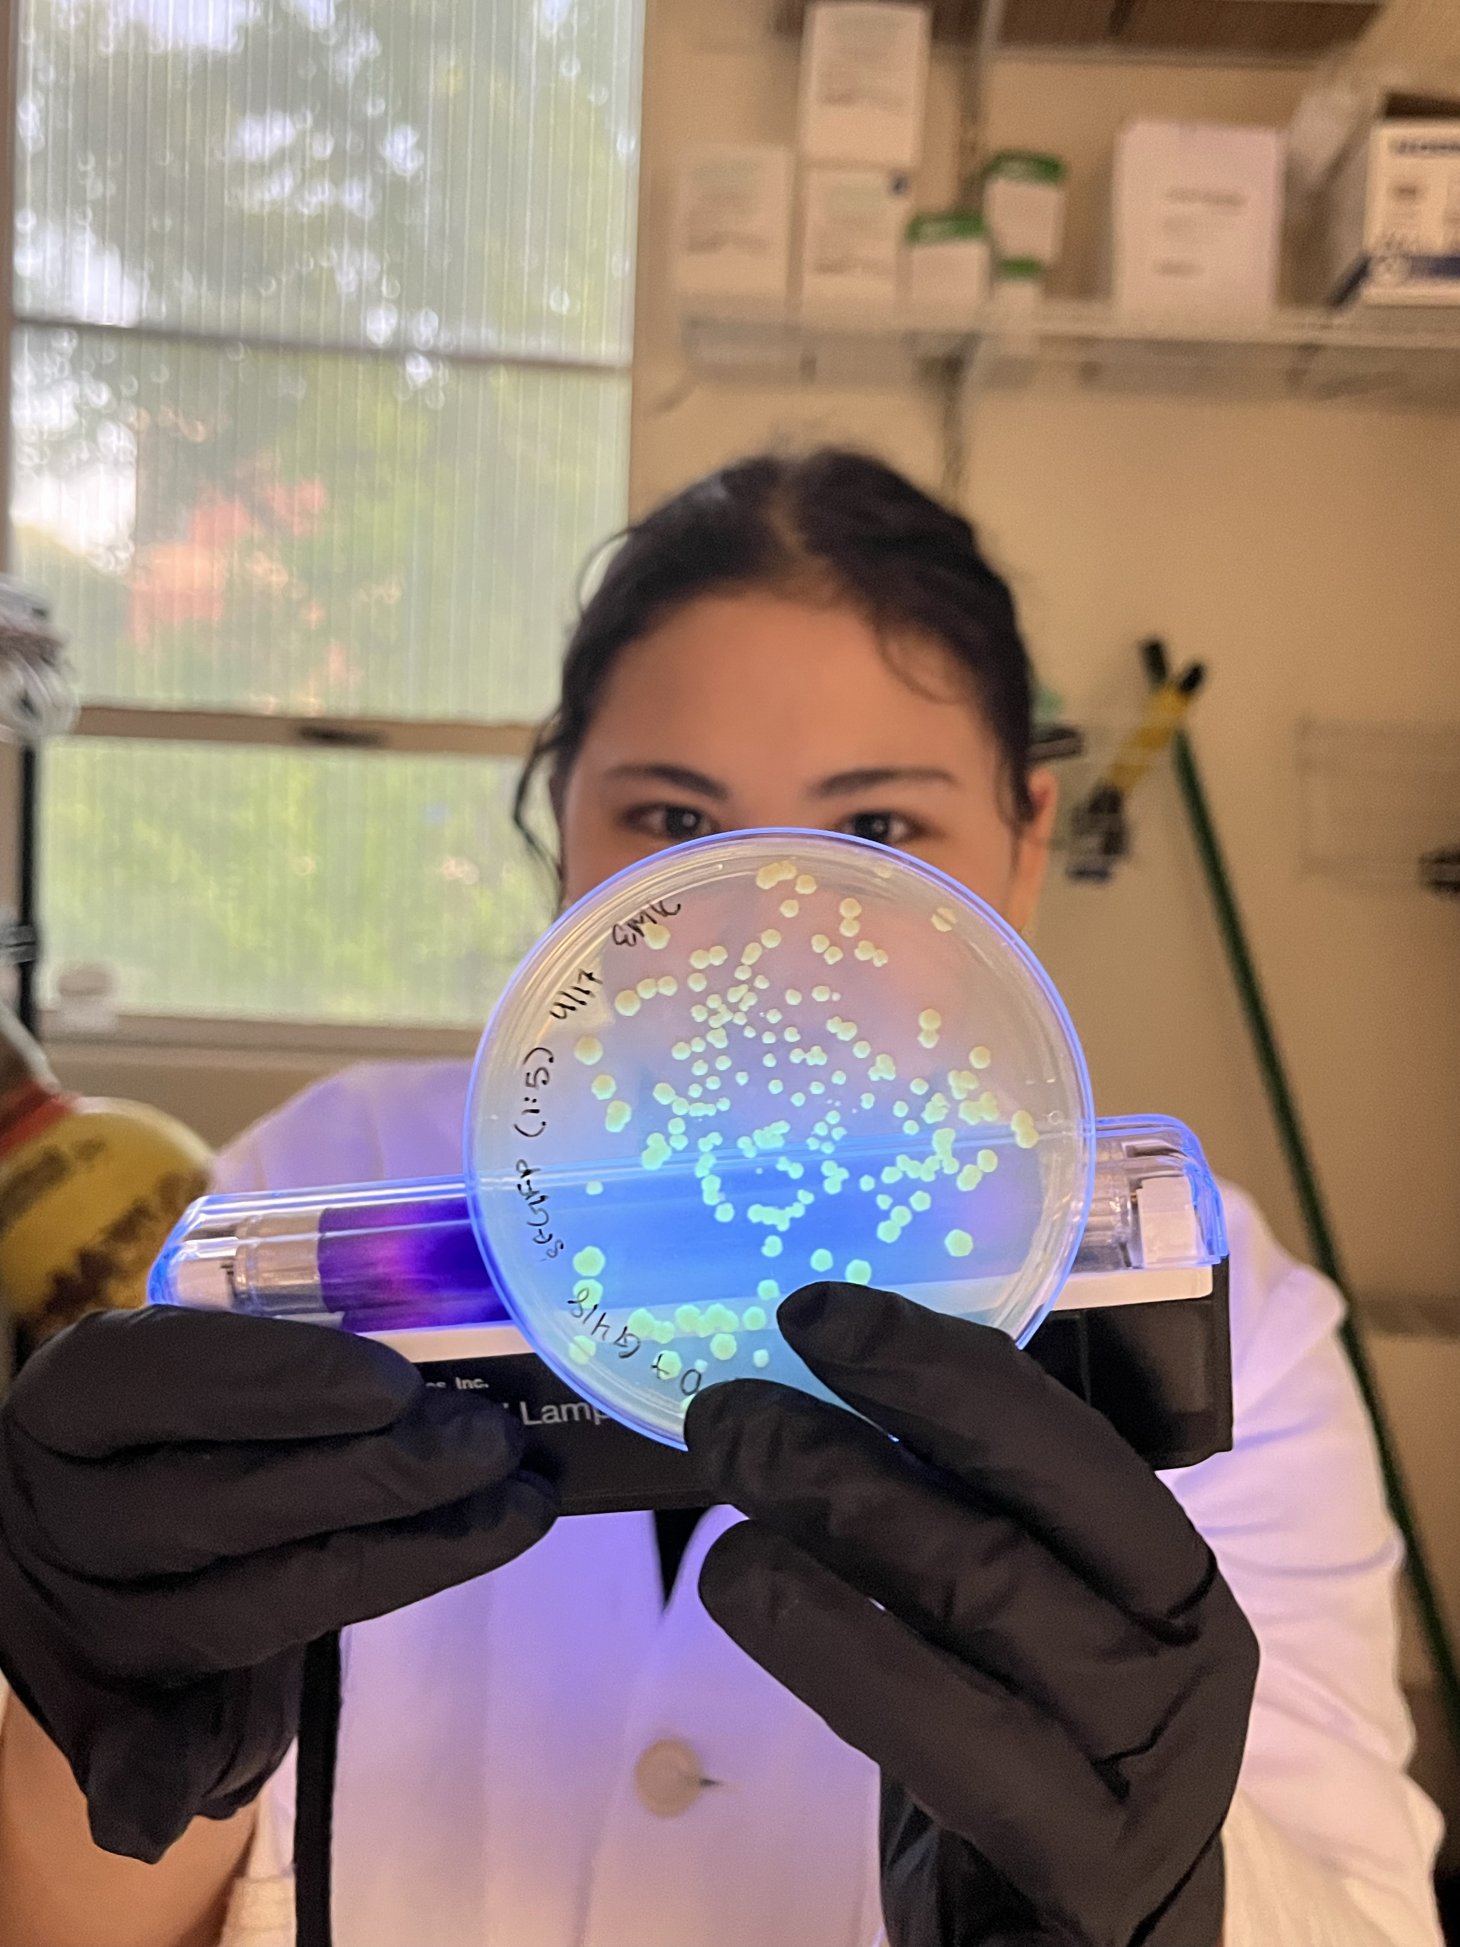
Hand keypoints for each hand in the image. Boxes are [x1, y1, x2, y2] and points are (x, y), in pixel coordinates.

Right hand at [0, 1307, 554, 1861]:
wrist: (85, 1558)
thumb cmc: (181, 1441)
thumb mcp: (200, 1386)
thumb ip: (283, 1381)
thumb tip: (418, 1384)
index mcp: (75, 1401)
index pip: (169, 1373)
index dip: (285, 1379)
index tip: (399, 1385)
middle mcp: (60, 1515)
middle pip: (225, 1504)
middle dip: (382, 1474)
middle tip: (495, 1443)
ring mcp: (78, 1630)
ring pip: (241, 1614)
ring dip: (395, 1570)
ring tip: (512, 1514)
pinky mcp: (106, 1724)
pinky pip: (133, 1763)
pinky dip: (173, 1778)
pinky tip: (224, 1780)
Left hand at [686, 1283, 1256, 1946]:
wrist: (1075, 1940)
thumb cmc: (1035, 1745)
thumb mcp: (1032, 1625)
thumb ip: (976, 1522)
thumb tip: (823, 1386)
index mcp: (1176, 1584)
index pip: (1066, 1448)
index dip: (942, 1370)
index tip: (818, 1314)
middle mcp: (1183, 1671)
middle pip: (1007, 1530)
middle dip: (853, 1448)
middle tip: (726, 1404)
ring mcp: (1141, 1779)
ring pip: (976, 1613)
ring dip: (825, 1527)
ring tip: (719, 1473)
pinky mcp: (1079, 1869)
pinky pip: (942, 1739)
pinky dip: (831, 1644)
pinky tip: (746, 1584)